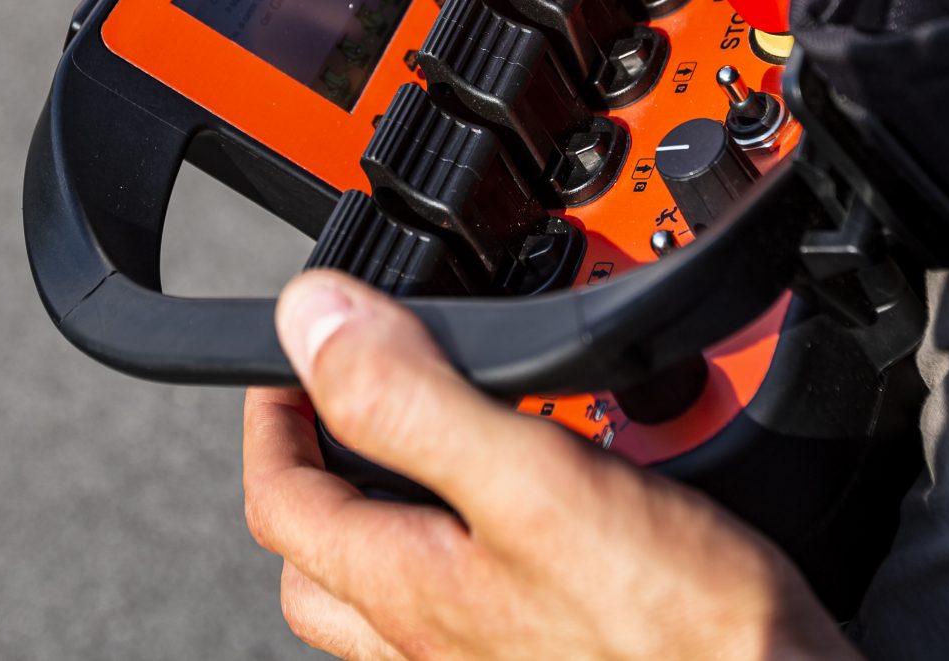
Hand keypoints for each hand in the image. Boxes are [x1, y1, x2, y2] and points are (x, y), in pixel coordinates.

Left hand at [242, 272, 855, 659]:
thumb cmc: (676, 636)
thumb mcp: (531, 481)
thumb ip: (414, 399)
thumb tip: (314, 323)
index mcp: (408, 588)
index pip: (282, 502)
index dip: (272, 415)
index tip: (291, 359)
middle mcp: (433, 643)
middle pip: (323, 563)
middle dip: (316, 476)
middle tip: (339, 410)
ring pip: (394, 598)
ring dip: (390, 521)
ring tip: (435, 453)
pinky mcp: (554, 659)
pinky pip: (479, 613)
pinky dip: (476, 557)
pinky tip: (535, 527)